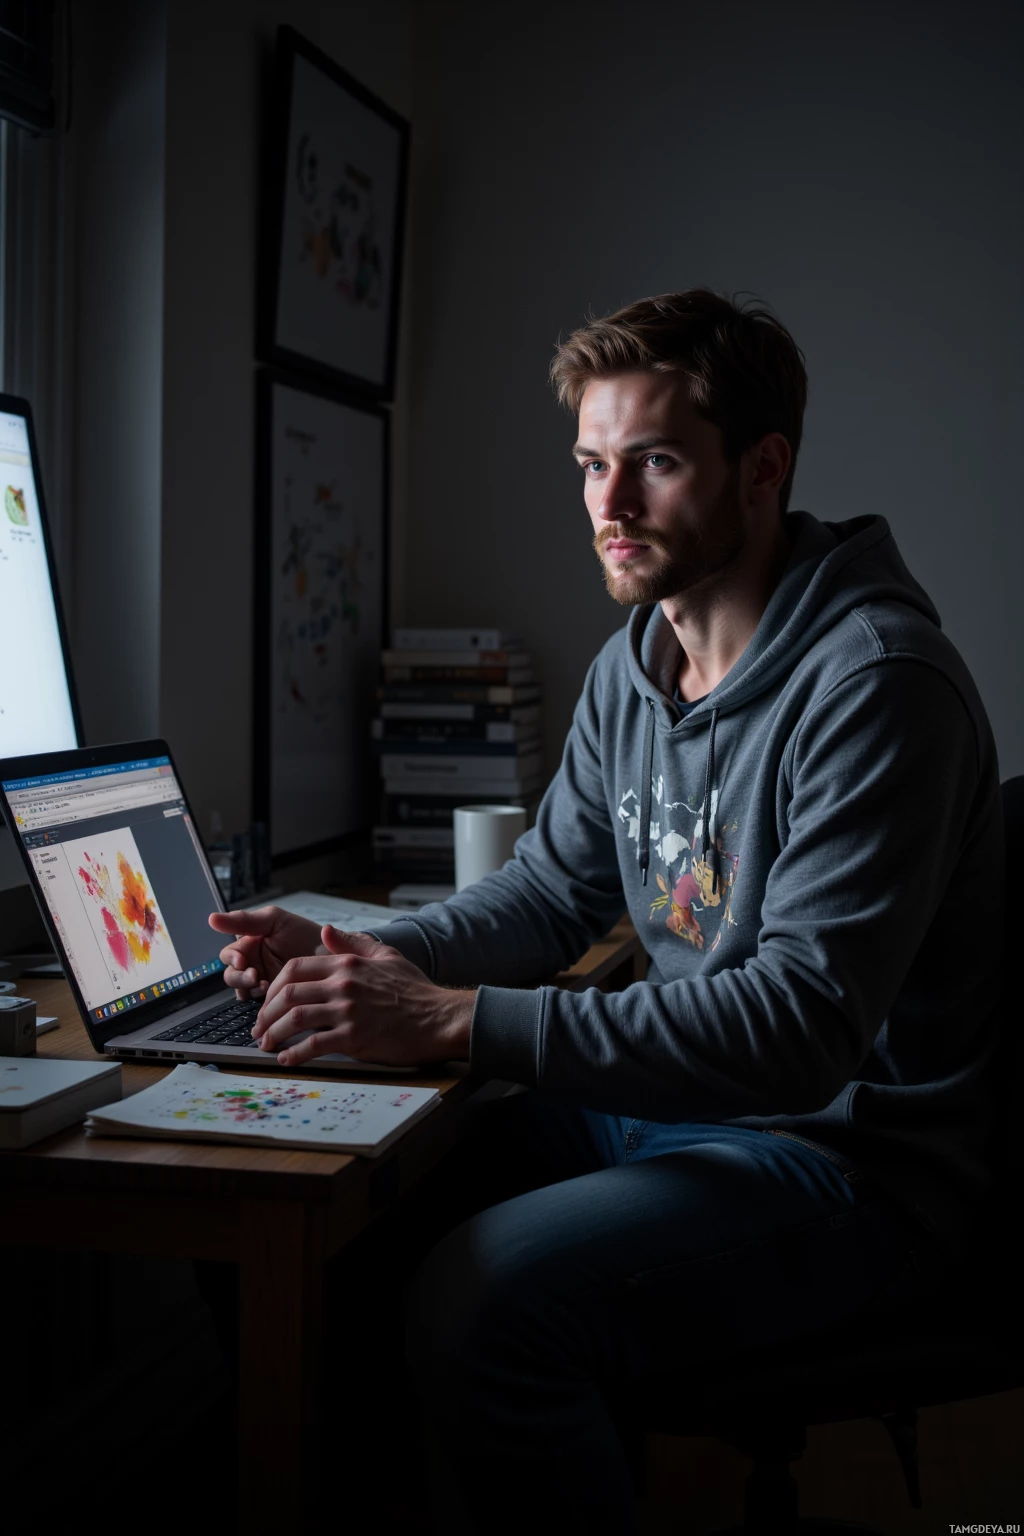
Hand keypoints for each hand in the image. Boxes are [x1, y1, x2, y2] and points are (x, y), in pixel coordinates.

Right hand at [208, 906, 322, 997]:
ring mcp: (262, 982)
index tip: (241, 959)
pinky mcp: (274, 998)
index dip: (231, 958)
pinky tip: (273, 995)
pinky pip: (258, 1004)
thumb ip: (243, 920)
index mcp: (250, 944)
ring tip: (265, 985)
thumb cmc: (304, 933)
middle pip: (231, 975)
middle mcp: (253, 964)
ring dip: (248, 989)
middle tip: (254, 976)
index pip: (228, 954)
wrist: (334, 954)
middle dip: (239, 977)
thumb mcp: (274, 921)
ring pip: (241, 990)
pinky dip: (261, 1001)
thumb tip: (211, 918)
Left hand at [251, 925, 475, 1067]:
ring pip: (294, 1019)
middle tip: (259, 1027)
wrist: (439, 1018)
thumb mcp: (386, 955)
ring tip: (266, 1044)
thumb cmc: (415, 990)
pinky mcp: (354, 1038)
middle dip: (265, 1012)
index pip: (294, 968)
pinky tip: (287, 1059)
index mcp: (347, 964)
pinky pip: (313, 1045)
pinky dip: (294, 1054)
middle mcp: (343, 985)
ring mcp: (347, 1012)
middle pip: (287, 994)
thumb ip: (352, 943)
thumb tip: (325, 931)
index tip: (268, 1000)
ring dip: (273, 1034)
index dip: (273, 986)